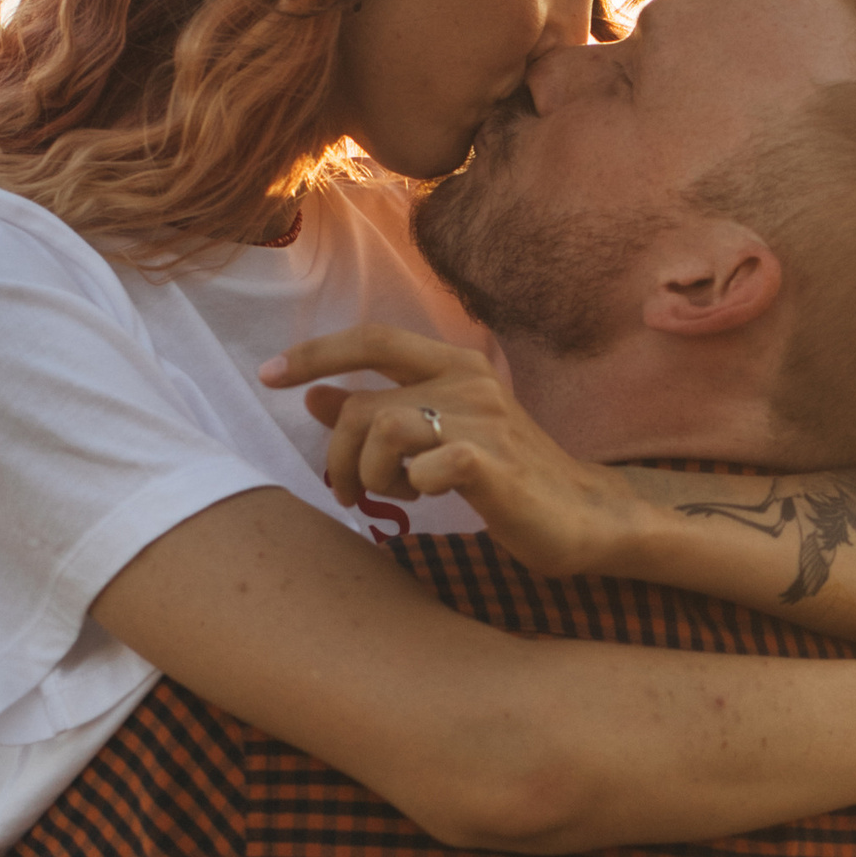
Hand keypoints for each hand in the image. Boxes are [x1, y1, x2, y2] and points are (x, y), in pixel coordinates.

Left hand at [258, 328, 641, 578]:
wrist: (586, 517)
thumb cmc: (508, 476)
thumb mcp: (439, 433)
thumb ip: (379, 410)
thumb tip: (313, 394)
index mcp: (456, 365)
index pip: (371, 340)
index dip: (315, 353)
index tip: (270, 375)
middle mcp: (469, 382)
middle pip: (361, 405)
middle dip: (339, 457)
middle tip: (351, 494)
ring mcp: (484, 421)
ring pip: (382, 432)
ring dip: (372, 476)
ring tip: (397, 497)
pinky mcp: (493, 464)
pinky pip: (424, 468)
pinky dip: (413, 488)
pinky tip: (431, 499)